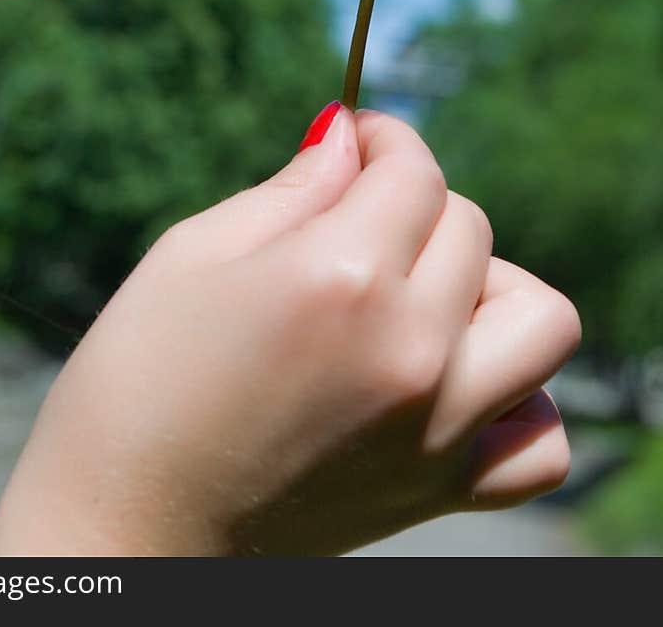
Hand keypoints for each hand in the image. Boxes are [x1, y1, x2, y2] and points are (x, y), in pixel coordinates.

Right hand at [0, 107, 580, 556]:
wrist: (124, 527)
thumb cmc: (136, 381)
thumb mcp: (192, 253)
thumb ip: (292, 189)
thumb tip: (348, 134)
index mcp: (339, 276)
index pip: (414, 172)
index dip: (385, 140)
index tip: (357, 144)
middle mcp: (408, 347)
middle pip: (471, 227)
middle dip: (416, 203)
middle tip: (356, 219)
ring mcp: (437, 426)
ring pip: (539, 317)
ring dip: (490, 286)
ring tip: (419, 296)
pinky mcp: (440, 489)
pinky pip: (539, 438)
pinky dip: (519, 398)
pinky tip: (457, 379)